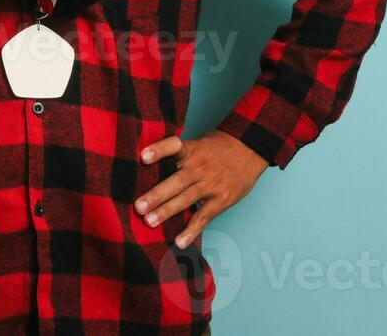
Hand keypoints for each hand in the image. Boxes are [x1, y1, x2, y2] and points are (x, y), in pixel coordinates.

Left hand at [134, 131, 268, 248]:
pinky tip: (179, 242)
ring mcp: (211, 184)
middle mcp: (200, 167)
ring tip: (149, 222)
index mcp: (192, 151)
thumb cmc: (217, 148)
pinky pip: (204, 217)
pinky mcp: (221, 200)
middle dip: (157, 195)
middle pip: (177, 180)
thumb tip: (147, 168)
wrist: (248, 150)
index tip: (143, 157)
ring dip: (167, 211)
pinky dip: (191, 230)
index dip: (159, 150)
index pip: (174, 146)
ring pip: (186, 198)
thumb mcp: (199, 144)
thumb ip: (178, 156)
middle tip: (139, 207)